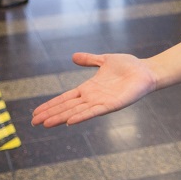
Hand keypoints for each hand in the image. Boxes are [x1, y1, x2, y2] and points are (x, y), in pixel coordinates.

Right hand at [31, 52, 156, 126]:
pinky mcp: (112, 105)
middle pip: (67, 107)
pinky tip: (70, 121)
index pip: (65, 98)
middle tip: (34, 122)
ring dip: (62, 117)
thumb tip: (74, 56)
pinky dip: (82, 116)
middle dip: (51, 114)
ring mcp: (101, 102)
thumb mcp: (105, 60)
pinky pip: (94, 112)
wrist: (146, 70)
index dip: (51, 105)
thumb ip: (90, 60)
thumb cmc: (128, 66)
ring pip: (77, 111)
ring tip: (46, 124)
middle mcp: (92, 97)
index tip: (35, 113)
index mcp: (89, 88)